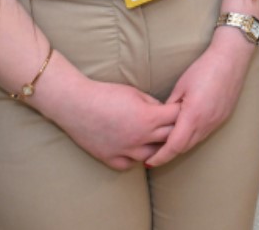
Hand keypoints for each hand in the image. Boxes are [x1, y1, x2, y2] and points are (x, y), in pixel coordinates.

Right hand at [44, 70, 179, 169]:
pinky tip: (135, 150)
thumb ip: (153, 104)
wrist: (76, 104)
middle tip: (175, 125)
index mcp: (149, 118)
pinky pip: (129, 164)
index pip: (177, 117)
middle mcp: (140, 137)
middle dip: (174, 130)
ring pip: (153, 156)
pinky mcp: (110, 158)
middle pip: (169, 137)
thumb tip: (164, 112)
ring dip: (157, 148)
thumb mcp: (136, 93)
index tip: (183, 109)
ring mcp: (125, 150)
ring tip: (157, 141)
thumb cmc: (106, 94)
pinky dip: (134, 158)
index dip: (182, 111)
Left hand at [142, 30, 253, 166]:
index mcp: (193, 116)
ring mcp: (217, 121)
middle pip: (184, 148)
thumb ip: (170, 107)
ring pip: (195, 141)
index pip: (174, 146)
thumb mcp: (180, 87)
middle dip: (169, 154)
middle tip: (154, 155)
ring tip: (168, 145)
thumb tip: (161, 120)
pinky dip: (193, 137)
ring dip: (181, 145)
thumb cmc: (204, 69)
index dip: (161, 157)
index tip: (149, 161)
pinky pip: (205, 133)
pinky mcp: (223, 117)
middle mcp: (206, 123)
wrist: (231, 59)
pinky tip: (186, 131)